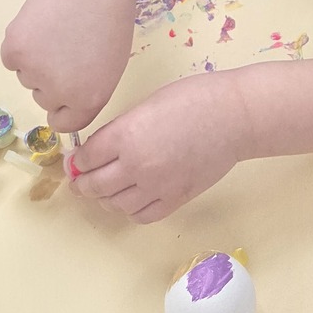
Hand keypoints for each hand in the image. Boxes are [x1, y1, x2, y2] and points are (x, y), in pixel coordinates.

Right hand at [1, 0, 135, 130]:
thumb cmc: (108, 18)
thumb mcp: (111, 63)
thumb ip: (88, 88)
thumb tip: (67, 100)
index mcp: (89, 99)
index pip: (66, 124)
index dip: (62, 110)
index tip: (60, 99)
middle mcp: (60, 93)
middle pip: (43, 99)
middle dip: (50, 81)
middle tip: (65, 49)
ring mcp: (34, 72)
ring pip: (26, 76)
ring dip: (36, 60)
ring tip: (57, 30)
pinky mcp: (14, 50)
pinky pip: (11, 58)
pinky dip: (20, 45)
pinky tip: (39, 24)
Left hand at [68, 71, 249, 222]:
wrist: (236, 116)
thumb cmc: (197, 98)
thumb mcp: (149, 103)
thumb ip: (123, 127)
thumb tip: (103, 146)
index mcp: (126, 135)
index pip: (86, 158)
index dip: (78, 160)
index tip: (77, 159)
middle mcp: (136, 165)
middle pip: (94, 186)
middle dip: (83, 183)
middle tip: (81, 179)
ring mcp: (157, 186)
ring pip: (115, 205)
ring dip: (106, 198)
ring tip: (107, 188)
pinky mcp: (176, 199)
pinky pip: (142, 215)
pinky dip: (131, 210)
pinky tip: (132, 197)